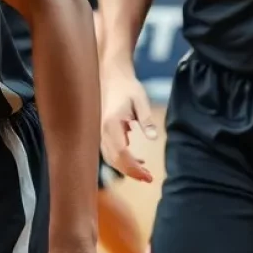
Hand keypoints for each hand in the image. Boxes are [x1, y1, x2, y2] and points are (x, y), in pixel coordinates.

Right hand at [101, 68, 156, 182]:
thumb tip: (153, 138)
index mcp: (111, 123)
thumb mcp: (141, 100)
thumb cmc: (127, 85)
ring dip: (126, 167)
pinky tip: (137, 159)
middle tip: (149, 179)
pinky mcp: (101, 129)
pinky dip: (121, 159)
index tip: (149, 176)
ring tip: (144, 172)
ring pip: (110, 157)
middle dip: (131, 172)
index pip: (121, 154)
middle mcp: (101, 129)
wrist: (111, 73)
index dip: (134, 168)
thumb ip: (146, 120)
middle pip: (114, 159)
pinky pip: (109, 150)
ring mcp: (99, 130)